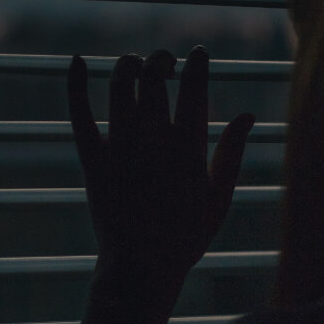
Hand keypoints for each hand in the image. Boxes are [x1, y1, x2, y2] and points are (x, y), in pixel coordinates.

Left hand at [68, 46, 254, 301]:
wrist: (141, 269)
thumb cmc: (186, 237)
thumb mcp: (219, 198)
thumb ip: (232, 154)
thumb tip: (247, 114)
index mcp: (188, 149)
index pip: (194, 89)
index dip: (197, 64)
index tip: (198, 54)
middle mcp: (154, 142)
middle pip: (154, 79)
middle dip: (162, 60)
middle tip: (164, 62)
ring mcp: (121, 149)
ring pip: (120, 87)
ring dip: (128, 65)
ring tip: (134, 64)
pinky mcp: (93, 161)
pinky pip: (80, 115)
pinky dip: (75, 85)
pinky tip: (76, 61)